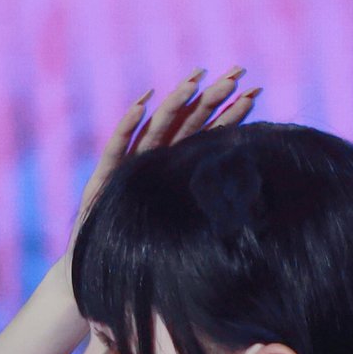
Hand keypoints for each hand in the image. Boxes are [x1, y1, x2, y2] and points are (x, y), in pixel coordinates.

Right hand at [68, 66, 259, 258]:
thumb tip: (258, 216)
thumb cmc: (142, 268)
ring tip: (196, 78)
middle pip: (187, 125)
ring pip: (156, 130)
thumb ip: (215, 227)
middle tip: (237, 71)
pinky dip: (128, 126)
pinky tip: (143, 103)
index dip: (231, 115)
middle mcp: (154, 167)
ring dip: (176, 102)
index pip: (208, 139)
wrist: (94, 282)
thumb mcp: (188, 245)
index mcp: (176, 177)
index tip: (255, 90)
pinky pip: (116, 150)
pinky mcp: (103, 183)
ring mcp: (129, 172)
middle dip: (211, 96)